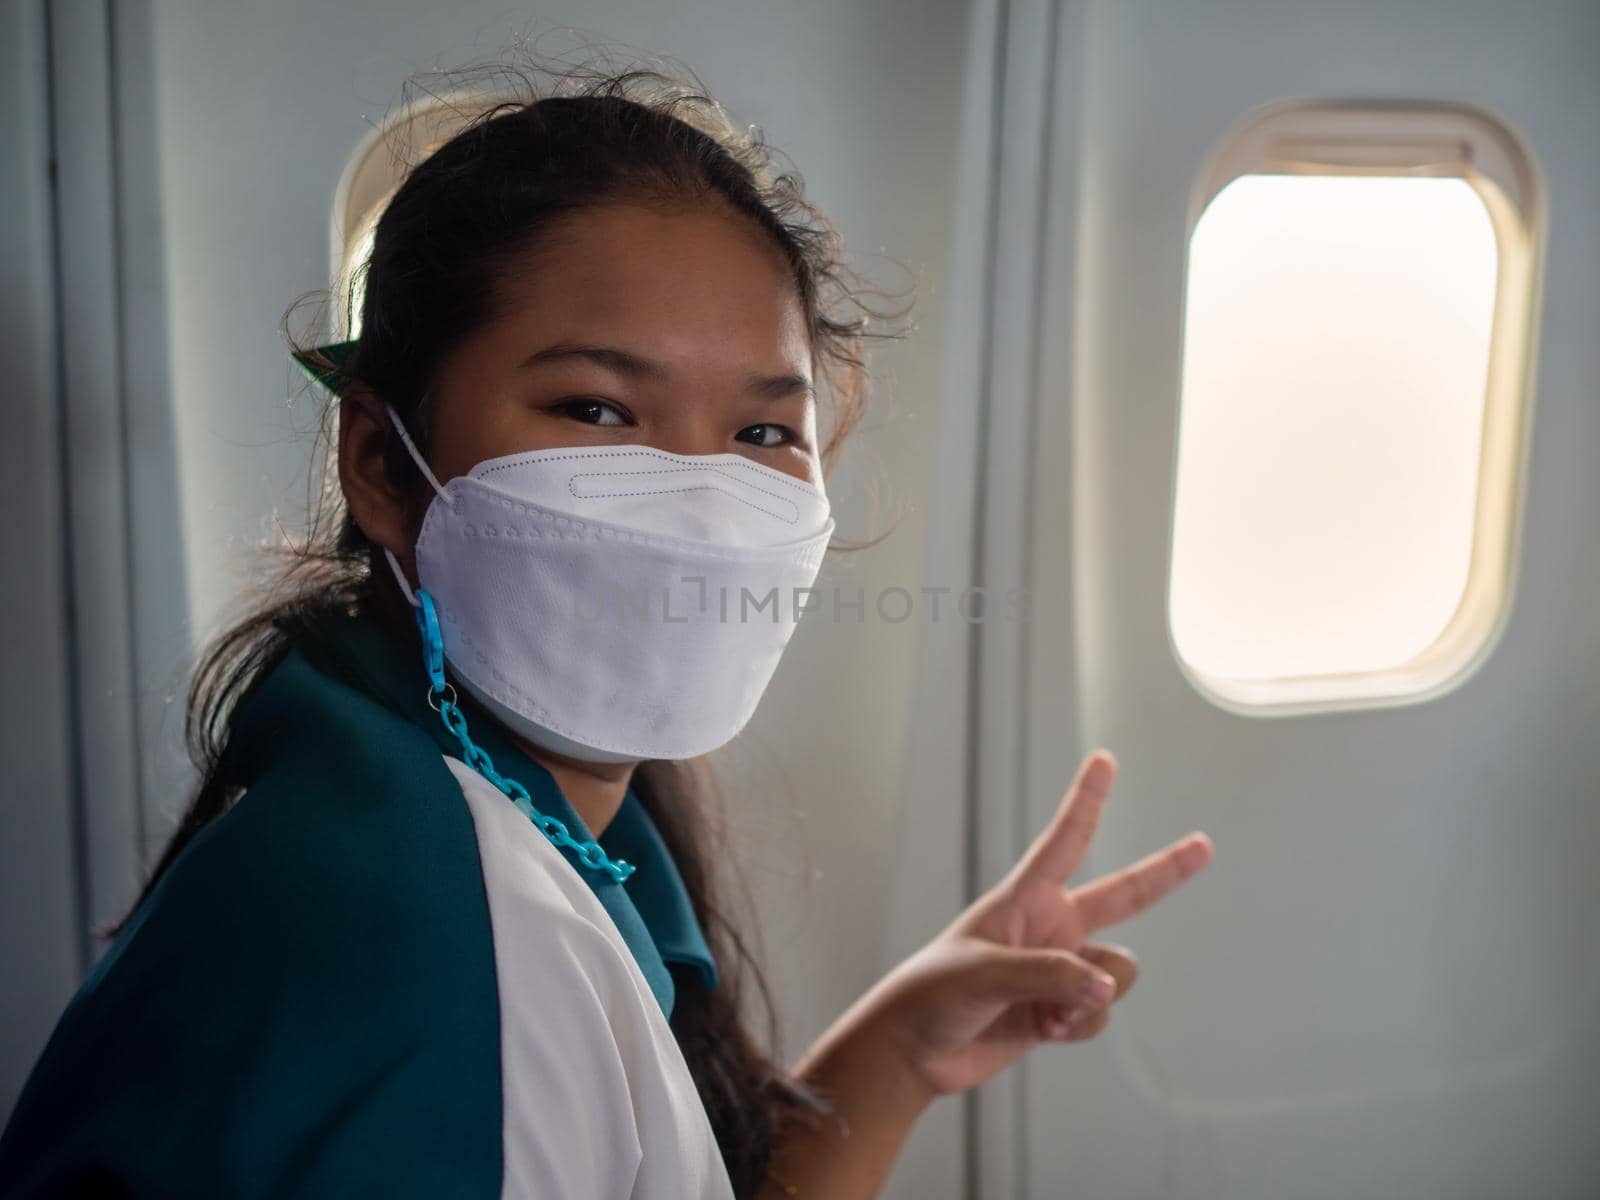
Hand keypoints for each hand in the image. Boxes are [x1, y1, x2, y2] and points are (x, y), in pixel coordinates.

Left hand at [866, 750, 1213, 1097]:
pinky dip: (1081, 1025)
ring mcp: (1059, 969)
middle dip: (1165, 872)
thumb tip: (1106, 986)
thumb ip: (1051, 975)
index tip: (1105, 760)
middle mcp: (1050, 927)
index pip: (1063, 841)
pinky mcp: (1060, 1011)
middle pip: (1122, 895)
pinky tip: (1046, 1032)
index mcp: (1024, 899)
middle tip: (1204, 845)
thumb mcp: (987, 973)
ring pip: (1117, 972)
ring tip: (1049, 1013)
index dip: (1086, 799)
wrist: (913, 1052)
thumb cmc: (932, 994)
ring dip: (1094, 996)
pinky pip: (1100, 1012)